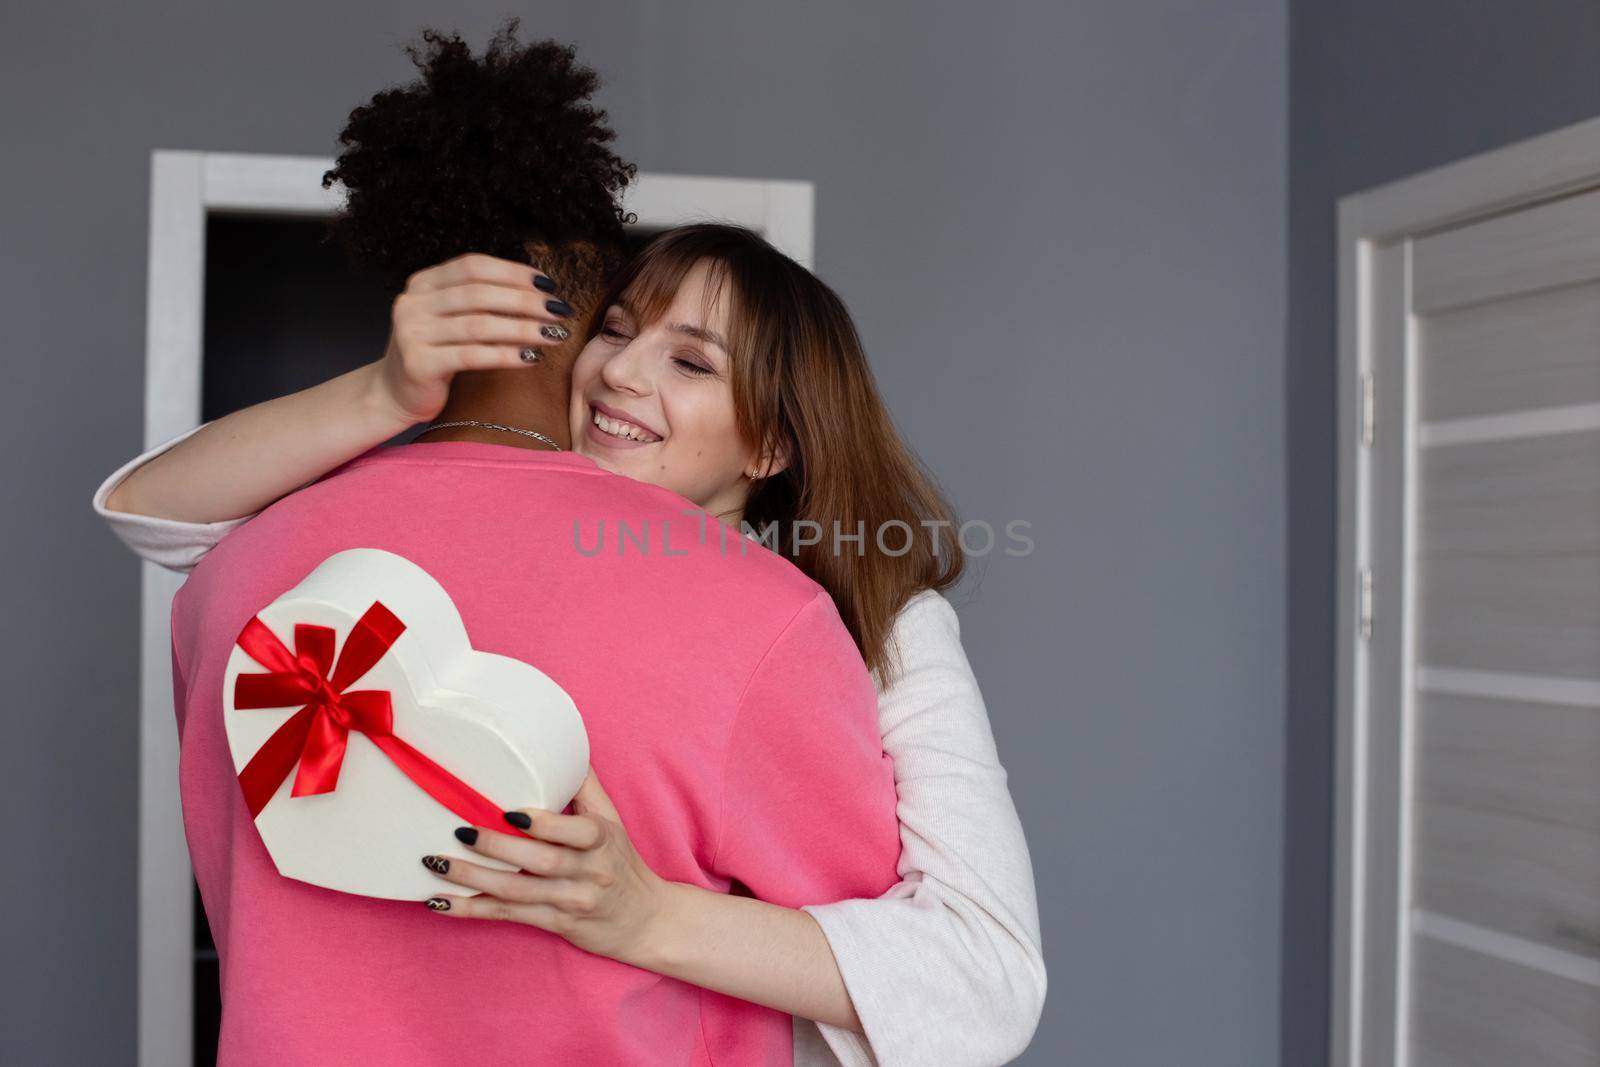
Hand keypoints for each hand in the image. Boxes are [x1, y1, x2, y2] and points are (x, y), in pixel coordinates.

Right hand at [371, 253, 577, 424]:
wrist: (393, 394)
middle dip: (526, 301)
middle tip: (559, 311)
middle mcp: (413, 303)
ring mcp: (413, 332)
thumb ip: (479, 301)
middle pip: (479, 293)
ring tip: (554, 334)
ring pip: (479, 324)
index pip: (473, 266)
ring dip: (523, 328)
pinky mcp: (419, 363)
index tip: (548, 284)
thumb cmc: (434, 354)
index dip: (513, 272)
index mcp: (422, 283)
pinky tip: (531, 358)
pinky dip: (506, 355)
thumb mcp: (450, 318)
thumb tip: (539, 292)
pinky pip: (472, 355)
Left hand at [419, 765, 676, 963]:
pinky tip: (439, 902)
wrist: (645, 921)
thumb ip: (586, 786)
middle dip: (498, 848)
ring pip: (517, 892)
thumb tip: (563, 743)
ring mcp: (571, 901)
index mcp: (602, 840)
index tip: (510, 812)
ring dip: (473, 878)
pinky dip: (472, 910)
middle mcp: (589, 872)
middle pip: (541, 862)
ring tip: (436, 862)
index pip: (576, 832)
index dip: (544, 824)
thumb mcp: (612, 821)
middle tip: (459, 831)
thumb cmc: (622, 862)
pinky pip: (507, 916)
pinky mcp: (555, 924)